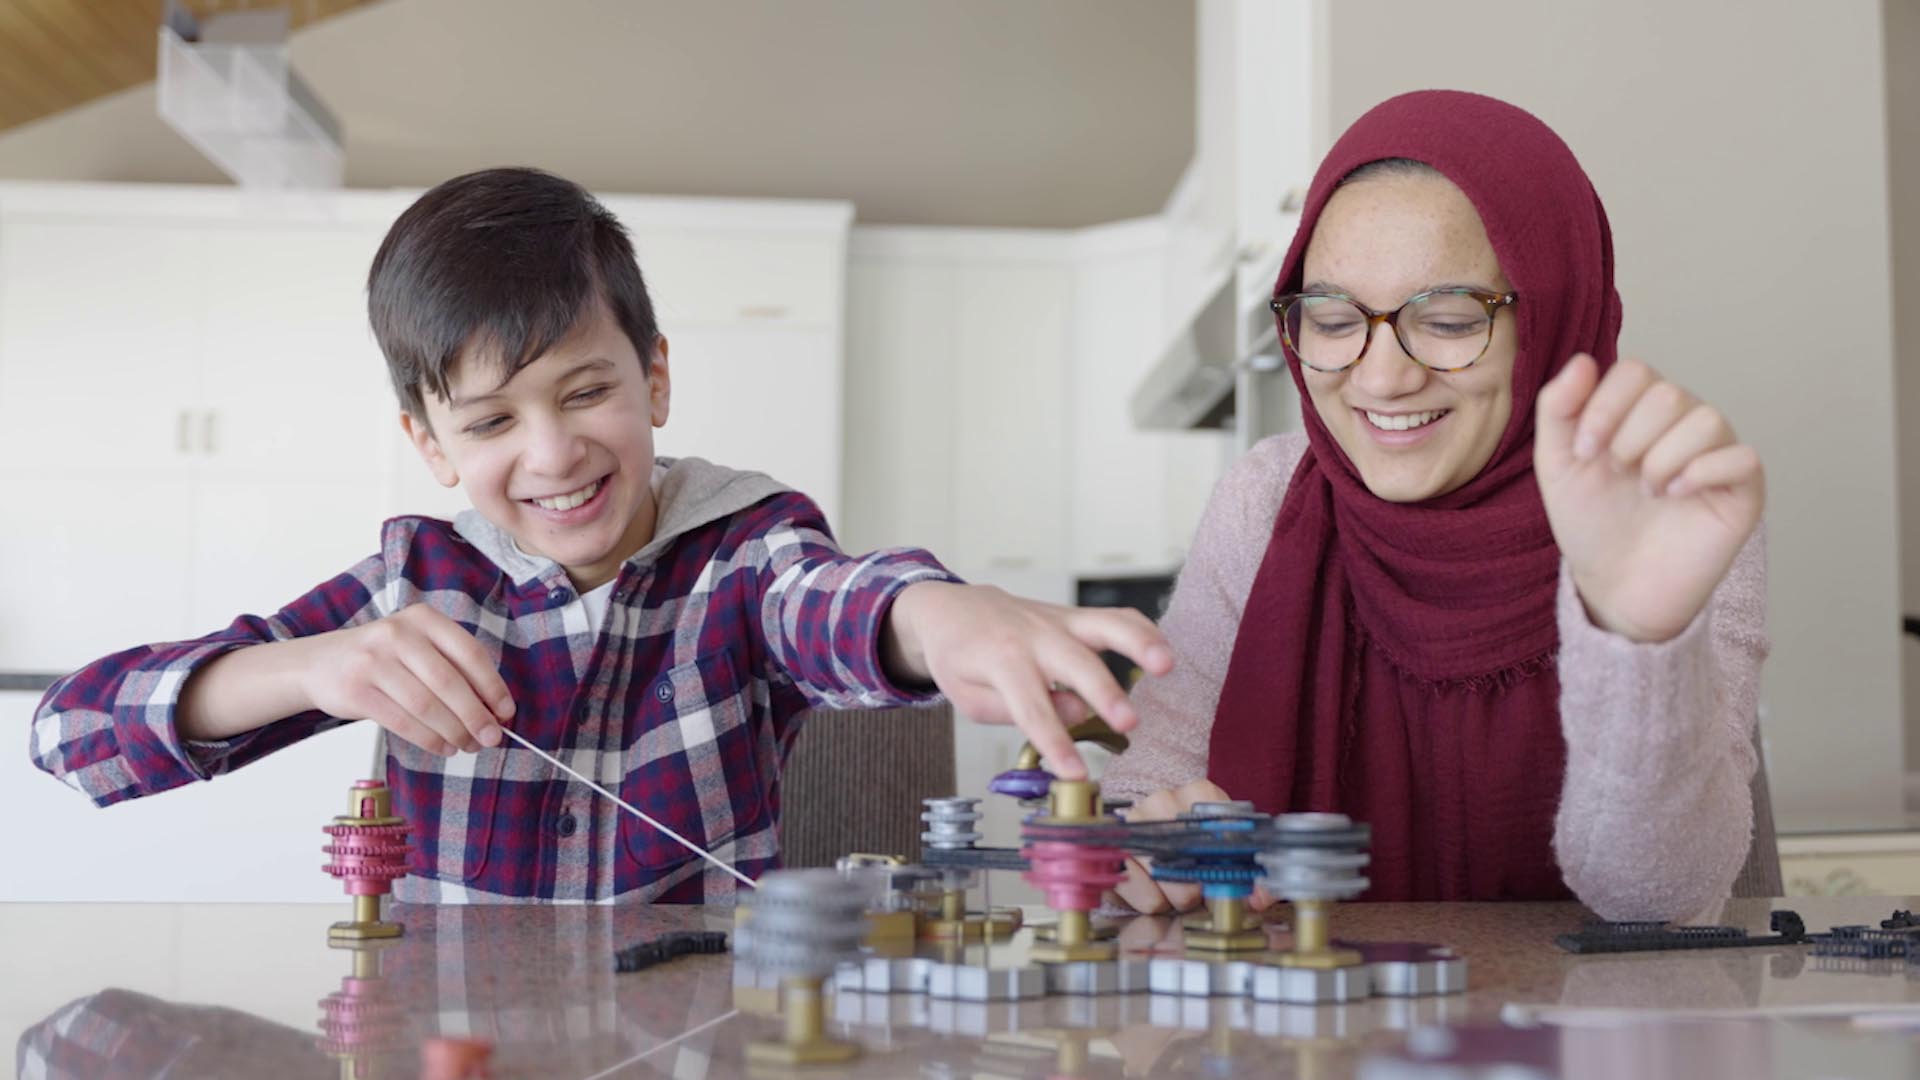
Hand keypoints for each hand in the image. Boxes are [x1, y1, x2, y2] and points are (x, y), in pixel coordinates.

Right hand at [301, 604, 514, 755]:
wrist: (320, 663)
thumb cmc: (383, 659)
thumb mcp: (418, 648)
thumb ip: (453, 670)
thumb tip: (494, 711)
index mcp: (424, 619)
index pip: (469, 653)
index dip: (493, 687)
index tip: (506, 712)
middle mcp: (398, 634)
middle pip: (449, 682)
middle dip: (476, 716)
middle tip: (491, 738)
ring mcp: (374, 660)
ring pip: (426, 705)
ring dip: (453, 732)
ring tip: (467, 745)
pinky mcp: (357, 690)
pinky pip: (402, 722)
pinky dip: (428, 739)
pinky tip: (443, 746)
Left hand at [883, 582, 1173, 778]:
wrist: (952, 610)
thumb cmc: (960, 658)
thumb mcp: (968, 696)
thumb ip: (1015, 710)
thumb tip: (1075, 714)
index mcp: (1000, 661)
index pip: (1031, 708)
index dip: (1055, 743)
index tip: (1074, 773)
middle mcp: (1034, 637)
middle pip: (1074, 664)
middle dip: (1104, 693)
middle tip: (1129, 722)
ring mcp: (1058, 622)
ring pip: (1104, 625)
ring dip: (1138, 643)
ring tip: (1166, 665)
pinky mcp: (1075, 616)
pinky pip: (1114, 617)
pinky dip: (1142, 630)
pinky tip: (1163, 652)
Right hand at [1110, 779, 1275, 914]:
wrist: (1156, 829)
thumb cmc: (1199, 841)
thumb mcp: (1233, 848)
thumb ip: (1257, 876)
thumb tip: (1258, 898)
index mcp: (1199, 793)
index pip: (1224, 841)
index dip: (1229, 871)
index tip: (1230, 882)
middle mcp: (1162, 801)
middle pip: (1193, 866)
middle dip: (1202, 890)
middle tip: (1202, 889)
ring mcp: (1133, 824)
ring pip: (1169, 885)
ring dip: (1177, 898)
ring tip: (1177, 887)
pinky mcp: (1114, 850)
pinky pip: (1145, 897)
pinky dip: (1155, 902)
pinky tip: (1157, 889)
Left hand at [1535, 355, 1763, 642]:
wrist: (1615, 583)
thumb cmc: (1591, 522)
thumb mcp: (1556, 464)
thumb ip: (1558, 409)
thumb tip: (1581, 361)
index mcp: (1640, 411)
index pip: (1635, 372)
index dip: (1604, 406)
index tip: (1584, 452)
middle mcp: (1683, 423)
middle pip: (1669, 394)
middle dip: (1630, 438)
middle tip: (1620, 474)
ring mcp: (1717, 453)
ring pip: (1706, 420)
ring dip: (1662, 459)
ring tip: (1648, 492)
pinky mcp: (1743, 488)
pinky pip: (1742, 457)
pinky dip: (1702, 473)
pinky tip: (1676, 496)